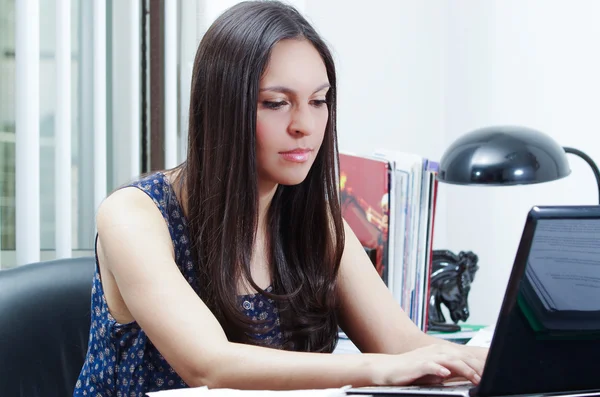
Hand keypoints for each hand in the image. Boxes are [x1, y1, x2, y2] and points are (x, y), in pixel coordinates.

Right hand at [369, 343, 484, 385]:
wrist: (389, 368)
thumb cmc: (412, 371)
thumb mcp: (435, 371)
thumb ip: (451, 371)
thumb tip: (469, 375)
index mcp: (442, 352)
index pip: (466, 357)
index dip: (480, 365)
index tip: (491, 374)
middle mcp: (437, 351)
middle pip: (462, 357)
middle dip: (477, 368)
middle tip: (488, 378)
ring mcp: (427, 357)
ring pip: (450, 360)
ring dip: (464, 369)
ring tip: (475, 378)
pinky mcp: (417, 364)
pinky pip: (430, 365)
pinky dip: (439, 369)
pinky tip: (446, 374)